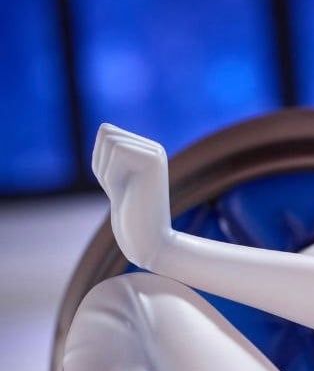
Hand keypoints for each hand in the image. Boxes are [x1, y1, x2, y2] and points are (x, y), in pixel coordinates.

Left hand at [92, 123, 171, 268]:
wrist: (149, 241)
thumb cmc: (128, 214)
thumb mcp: (113, 178)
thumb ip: (107, 153)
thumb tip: (105, 129)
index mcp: (145, 151)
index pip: (106, 132)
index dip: (100, 160)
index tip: (116, 184)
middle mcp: (153, 148)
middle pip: (107, 132)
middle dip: (102, 163)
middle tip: (119, 190)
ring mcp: (155, 153)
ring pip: (110, 140)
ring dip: (106, 170)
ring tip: (124, 192)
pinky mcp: (154, 160)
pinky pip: (116, 152)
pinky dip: (111, 175)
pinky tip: (127, 193)